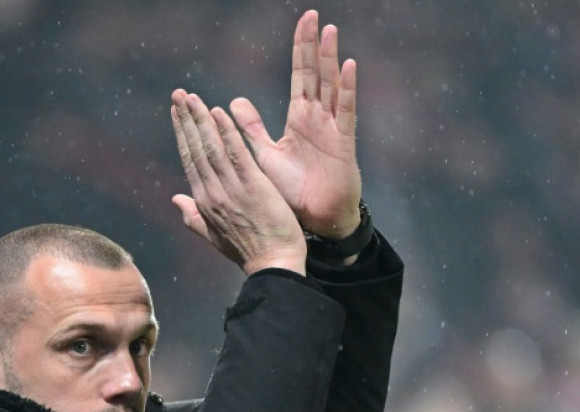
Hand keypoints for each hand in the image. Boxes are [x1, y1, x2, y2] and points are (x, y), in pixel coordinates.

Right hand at [170, 89, 305, 275]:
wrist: (273, 265)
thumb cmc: (248, 251)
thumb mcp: (214, 236)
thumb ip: (193, 217)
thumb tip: (174, 199)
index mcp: (204, 201)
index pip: (190, 159)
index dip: (182, 134)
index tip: (176, 113)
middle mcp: (212, 192)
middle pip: (195, 149)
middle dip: (185, 119)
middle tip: (178, 93)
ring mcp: (231, 189)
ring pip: (211, 147)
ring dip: (200, 119)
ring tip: (192, 97)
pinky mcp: (252, 186)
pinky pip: (236, 154)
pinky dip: (226, 132)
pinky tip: (219, 112)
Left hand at [230, 10, 361, 238]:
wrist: (312, 222)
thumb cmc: (290, 192)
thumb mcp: (264, 154)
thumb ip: (251, 128)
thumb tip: (231, 104)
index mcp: (299, 119)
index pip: (300, 76)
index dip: (300, 49)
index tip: (302, 22)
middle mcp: (318, 118)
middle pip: (316, 73)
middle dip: (314, 45)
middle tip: (313, 15)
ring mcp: (332, 128)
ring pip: (331, 86)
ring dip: (330, 58)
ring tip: (329, 30)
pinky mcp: (343, 143)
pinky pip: (345, 112)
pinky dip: (347, 89)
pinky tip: (348, 66)